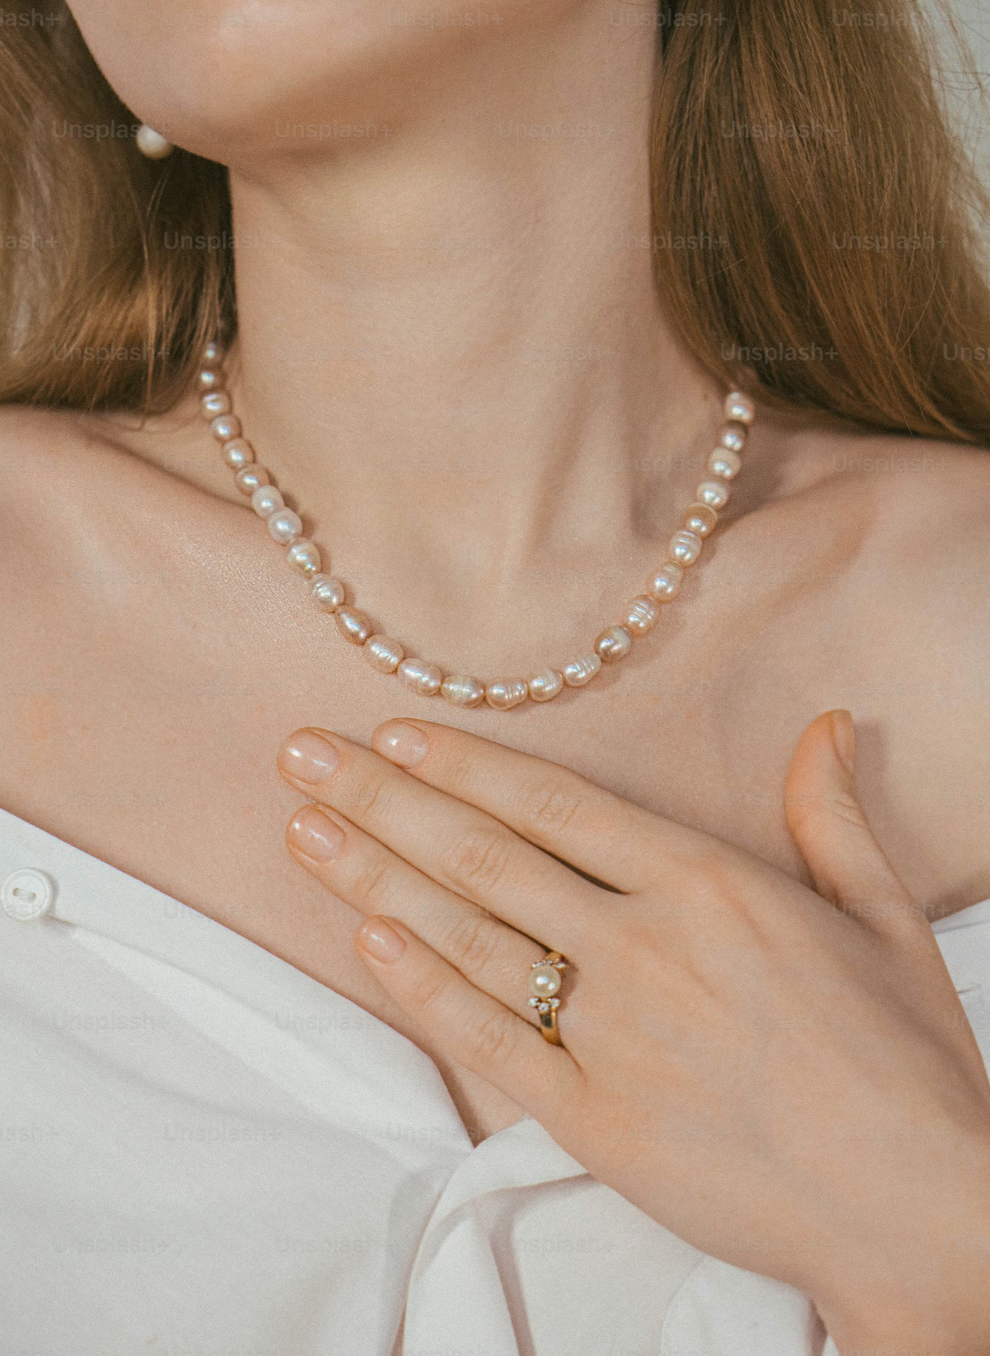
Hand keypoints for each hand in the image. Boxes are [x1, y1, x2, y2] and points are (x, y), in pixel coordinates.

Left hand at [276, 710, 989, 1353]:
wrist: (917, 1208)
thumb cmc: (906, 1062)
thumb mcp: (883, 919)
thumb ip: (831, 817)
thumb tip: (824, 725)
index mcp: (712, 885)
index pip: (557, 804)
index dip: (465, 763)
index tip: (393, 731)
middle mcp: (646, 947)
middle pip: (487, 856)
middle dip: (384, 798)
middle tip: (301, 754)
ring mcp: (614, 1035)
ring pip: (470, 936)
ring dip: (376, 877)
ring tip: (302, 828)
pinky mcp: (597, 1121)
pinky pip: (489, 1041)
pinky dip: (422, 987)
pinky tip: (367, 938)